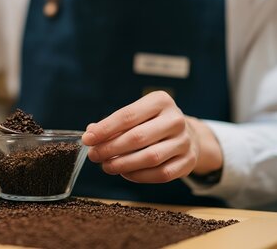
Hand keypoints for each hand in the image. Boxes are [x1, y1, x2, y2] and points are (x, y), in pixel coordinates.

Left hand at [82, 91, 222, 182]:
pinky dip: (139, 176)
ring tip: (106, 166)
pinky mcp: (188, 161)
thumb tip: (90, 133)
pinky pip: (161, 174)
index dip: (105, 129)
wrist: (187, 135)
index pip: (127, 115)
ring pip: (150, 157)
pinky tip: (125, 173)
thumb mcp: (136, 115)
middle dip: (110, 148)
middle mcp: (176, 119)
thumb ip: (113, 124)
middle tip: (94, 155)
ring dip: (123, 165)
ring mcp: (184, 141)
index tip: (87, 139)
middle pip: (137, 137)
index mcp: (161, 101)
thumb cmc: (152, 124)